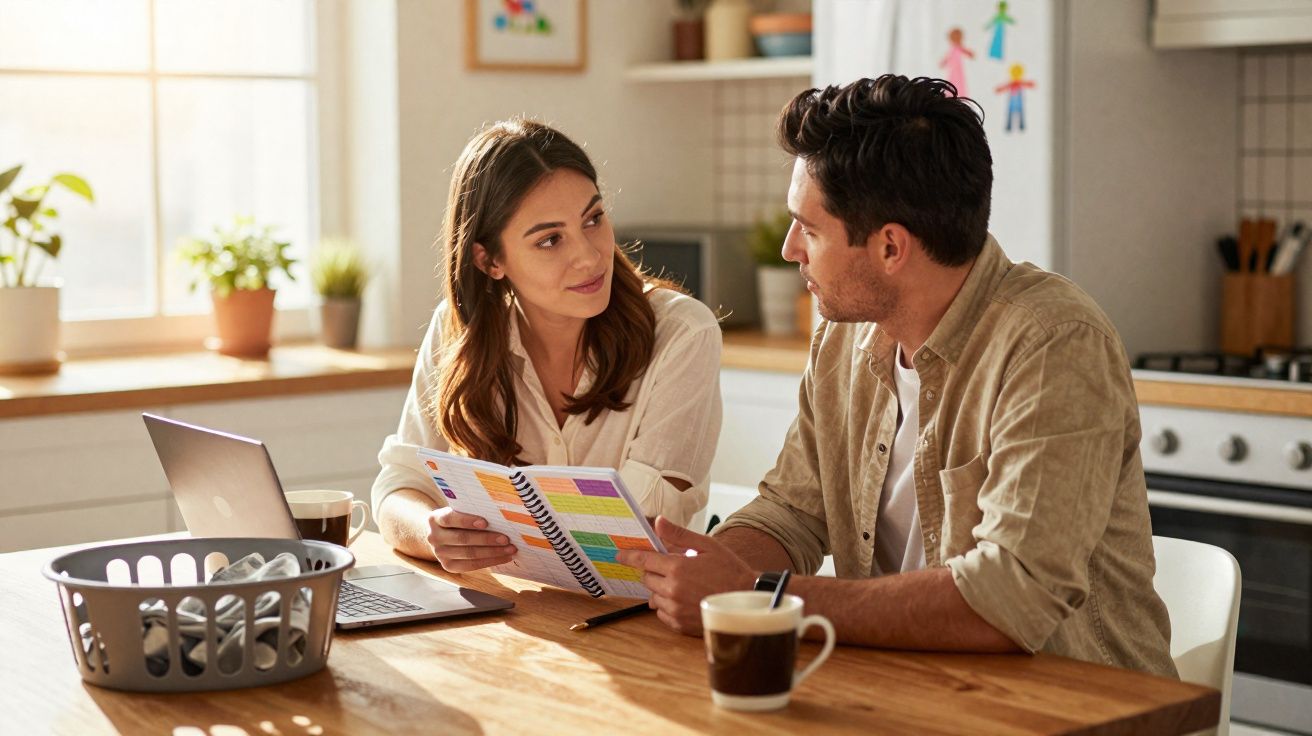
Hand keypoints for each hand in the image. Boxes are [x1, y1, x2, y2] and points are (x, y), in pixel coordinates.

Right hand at [427, 507, 516, 572]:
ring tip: (510, 549)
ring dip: (492, 552)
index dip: (467, 521)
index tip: (485, 522)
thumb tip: (499, 516)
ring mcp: (439, 553)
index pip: (450, 518)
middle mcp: (434, 537)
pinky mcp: (448, 566)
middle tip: (506, 539)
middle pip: (462, 538)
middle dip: (486, 539)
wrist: (441, 534)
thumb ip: (470, 512)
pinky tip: (504, 558)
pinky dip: (490, 562)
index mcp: (435, 518)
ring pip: (469, 554)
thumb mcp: (458, 512)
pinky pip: (471, 566)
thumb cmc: (456, 520)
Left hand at [616, 516, 756, 635]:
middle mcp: (672, 590)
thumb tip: (658, 522)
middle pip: (647, 578)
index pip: (644, 560)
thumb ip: (679, 535)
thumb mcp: (707, 546)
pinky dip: (667, 605)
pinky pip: (661, 613)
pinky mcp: (679, 624)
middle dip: (654, 571)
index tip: (620, 554)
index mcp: (677, 568)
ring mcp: (675, 609)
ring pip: (653, 596)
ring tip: (681, 585)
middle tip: (672, 568)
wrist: (747, 599)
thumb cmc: (729, 570)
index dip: (630, 556)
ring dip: (660, 589)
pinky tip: (684, 599)